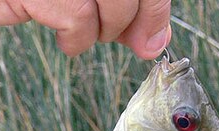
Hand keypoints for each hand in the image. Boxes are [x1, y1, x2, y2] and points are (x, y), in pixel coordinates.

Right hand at [0, 0, 171, 58]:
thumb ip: (115, 6)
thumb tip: (153, 39)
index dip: (153, 0)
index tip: (152, 32)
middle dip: (140, 14)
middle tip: (127, 40)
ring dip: (106, 27)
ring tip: (84, 34)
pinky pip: (74, 12)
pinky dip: (77, 37)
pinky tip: (65, 40)